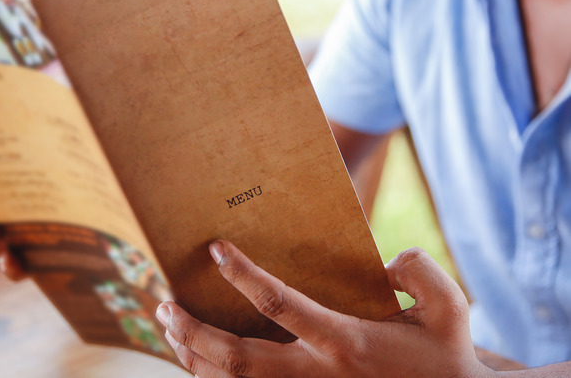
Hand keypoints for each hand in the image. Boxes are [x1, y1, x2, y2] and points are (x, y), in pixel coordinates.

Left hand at [155, 240, 495, 377]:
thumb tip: (385, 262)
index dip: (244, 275)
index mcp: (345, 343)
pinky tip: (195, 357)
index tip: (216, 249)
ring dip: (193, 355)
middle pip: (237, 358)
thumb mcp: (449, 307)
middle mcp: (316, 374)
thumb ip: (419, 272)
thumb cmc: (444, 356)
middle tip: (165, 304)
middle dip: (193, 331)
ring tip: (169, 325)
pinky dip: (212, 377)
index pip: (280, 305)